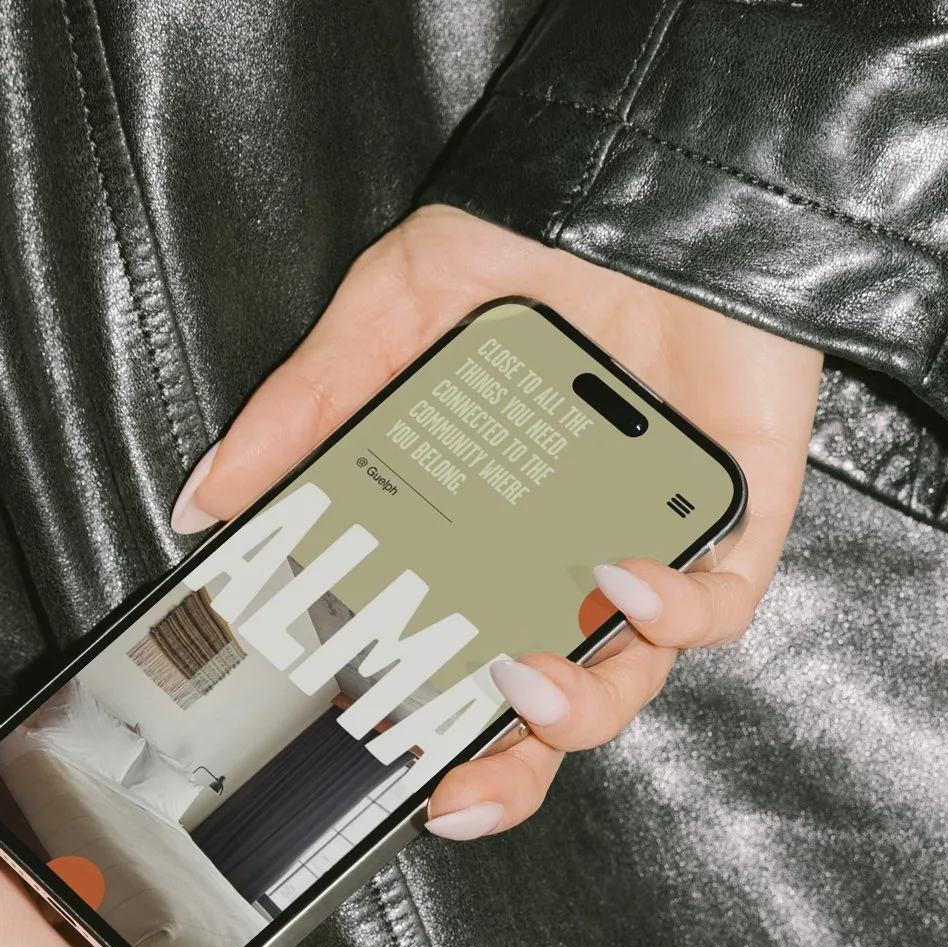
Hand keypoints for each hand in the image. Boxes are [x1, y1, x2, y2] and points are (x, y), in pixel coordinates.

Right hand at [172, 203, 821, 838]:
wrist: (664, 161)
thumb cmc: (544, 230)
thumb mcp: (397, 309)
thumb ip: (309, 409)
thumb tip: (209, 498)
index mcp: (493, 535)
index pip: (460, 662)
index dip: (430, 734)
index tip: (386, 772)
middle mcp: (574, 558)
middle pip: (547, 709)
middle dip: (506, 772)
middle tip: (454, 785)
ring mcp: (660, 546)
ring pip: (629, 680)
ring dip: (577, 708)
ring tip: (525, 680)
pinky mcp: (738, 519)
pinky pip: (718, 606)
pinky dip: (673, 615)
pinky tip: (622, 581)